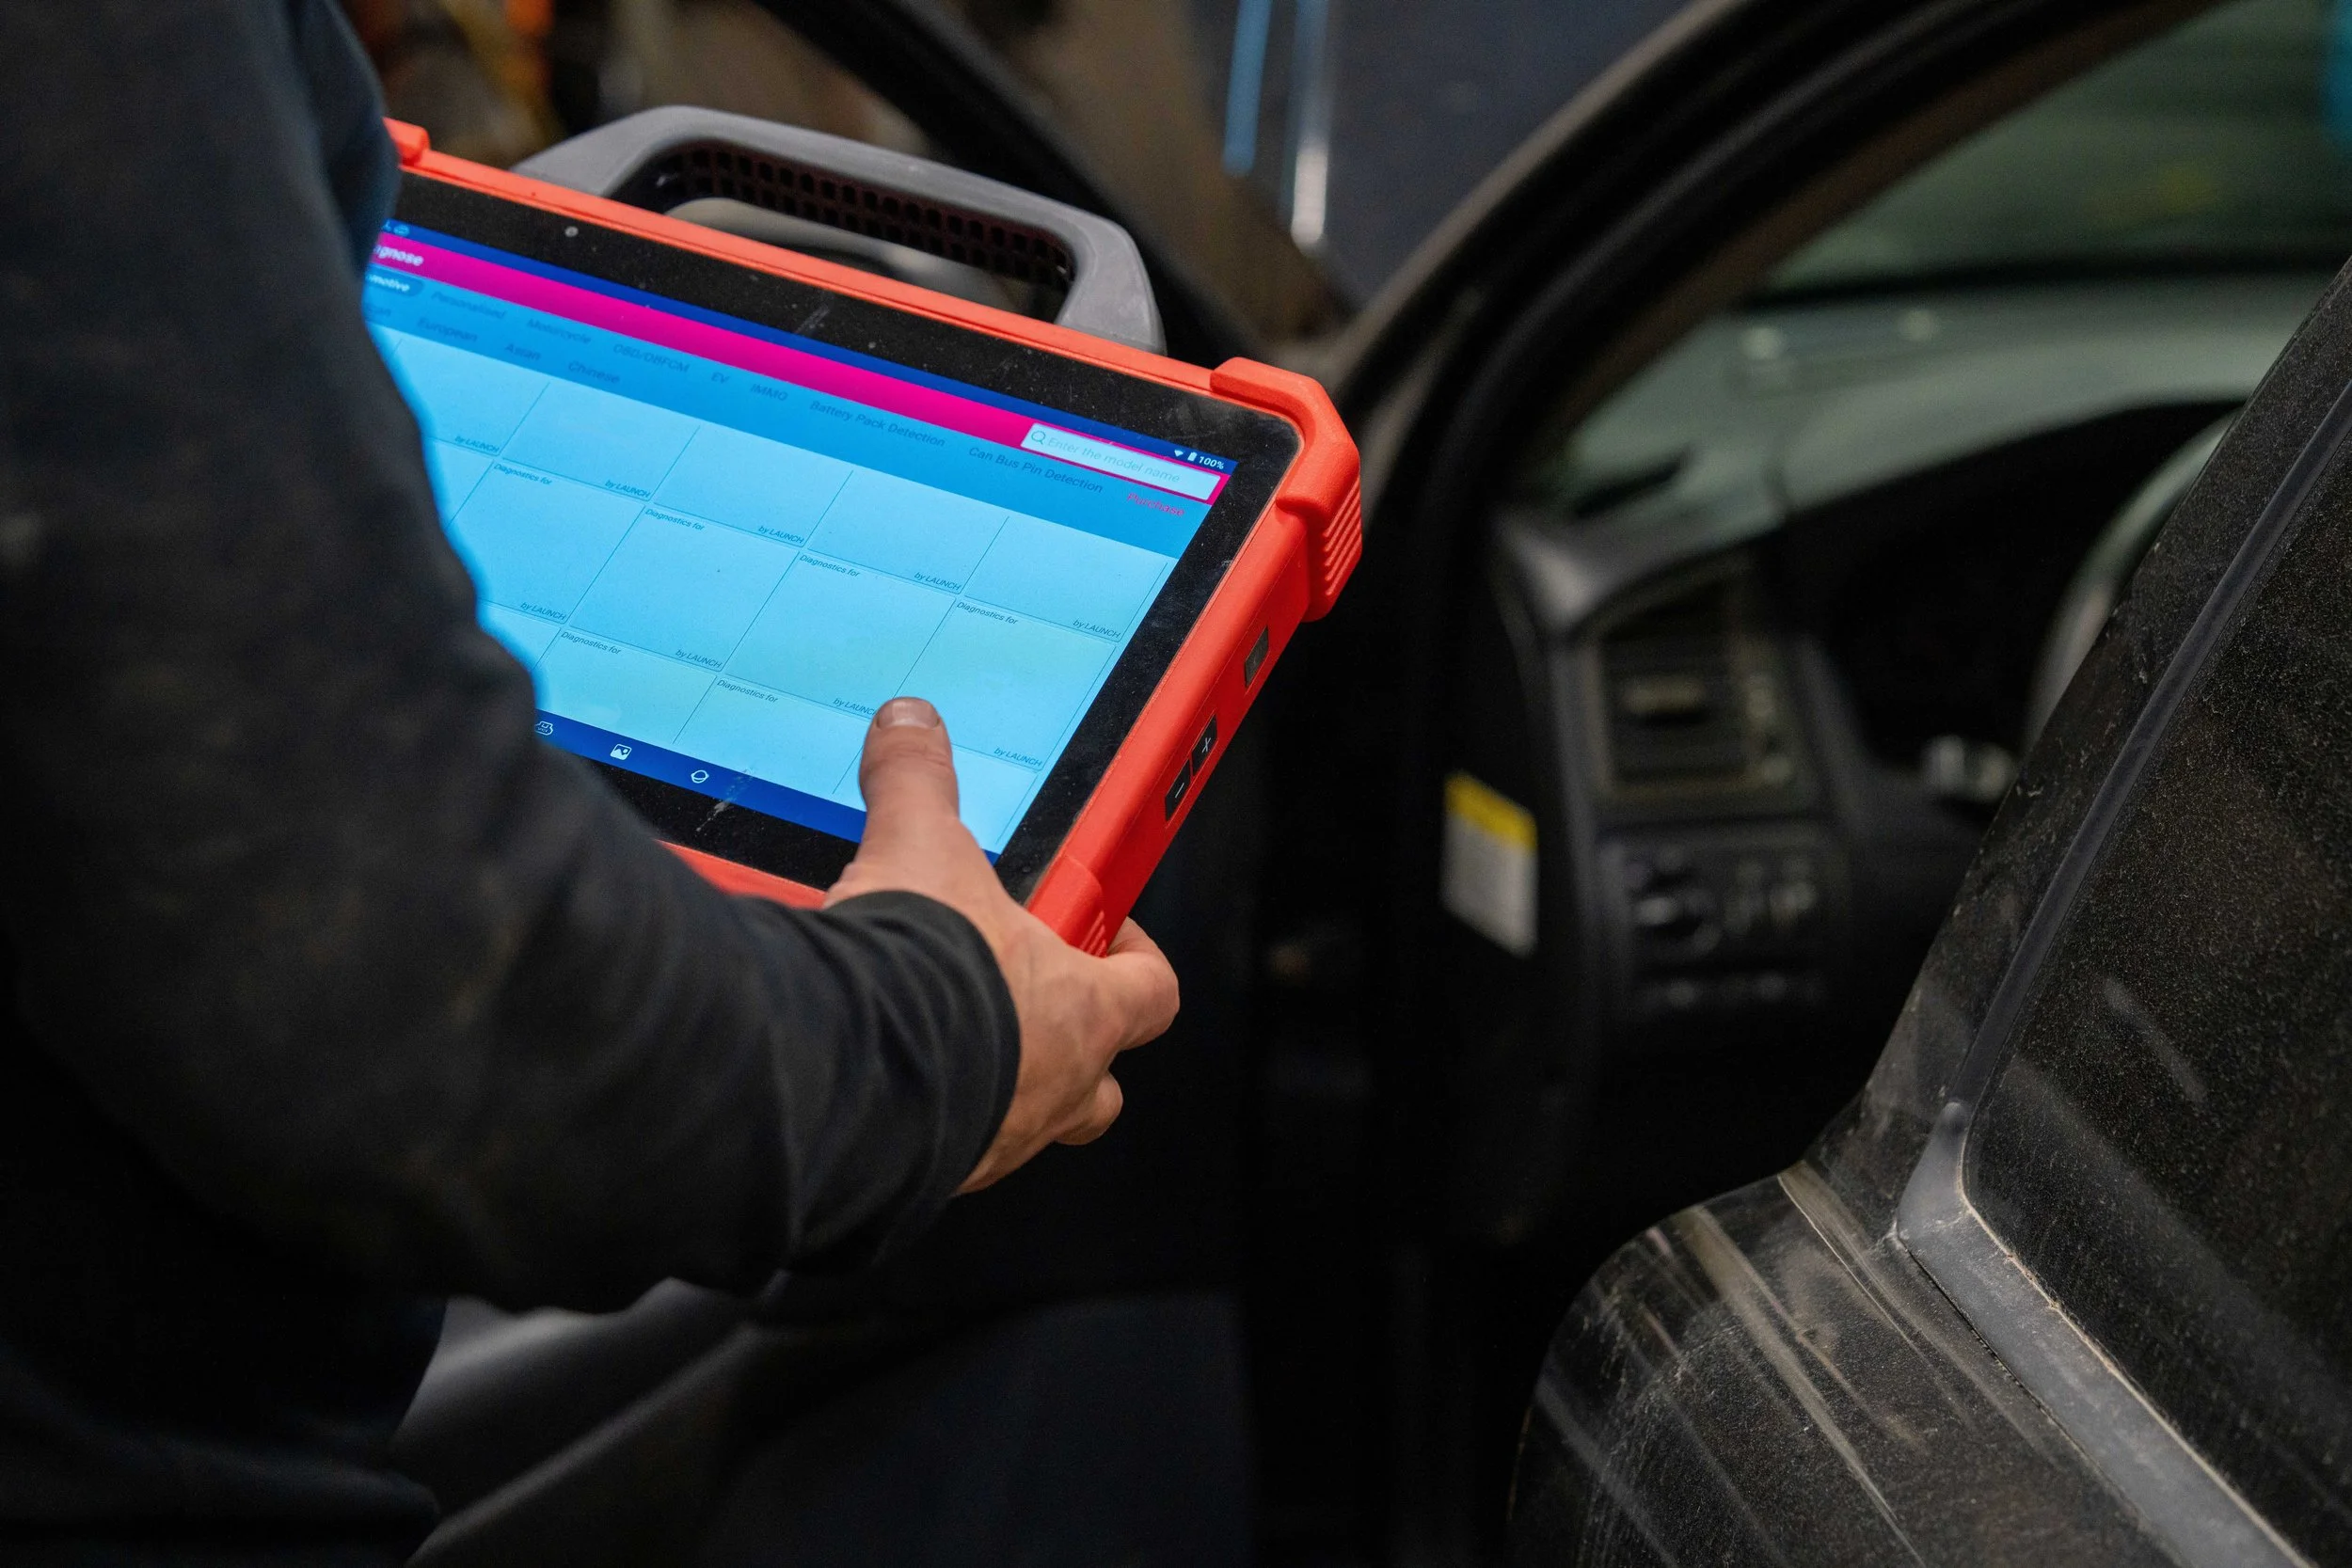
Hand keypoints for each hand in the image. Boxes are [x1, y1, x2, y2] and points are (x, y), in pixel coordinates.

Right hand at [825, 697, 1179, 1190]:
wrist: (850, 1079)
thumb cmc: (926, 981)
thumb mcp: (921, 850)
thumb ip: (918, 783)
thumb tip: (911, 726)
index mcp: (1084, 1011)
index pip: (1153, 992)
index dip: (1139, 958)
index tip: (1109, 933)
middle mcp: (1054, 1090)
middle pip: (1100, 1088)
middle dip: (1071, 1047)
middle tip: (1021, 1000)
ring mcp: (996, 1143)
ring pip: (1024, 1126)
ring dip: (993, 1085)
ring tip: (936, 1037)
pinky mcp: (928, 1176)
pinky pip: (945, 1151)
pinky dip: (922, 1118)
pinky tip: (877, 1078)